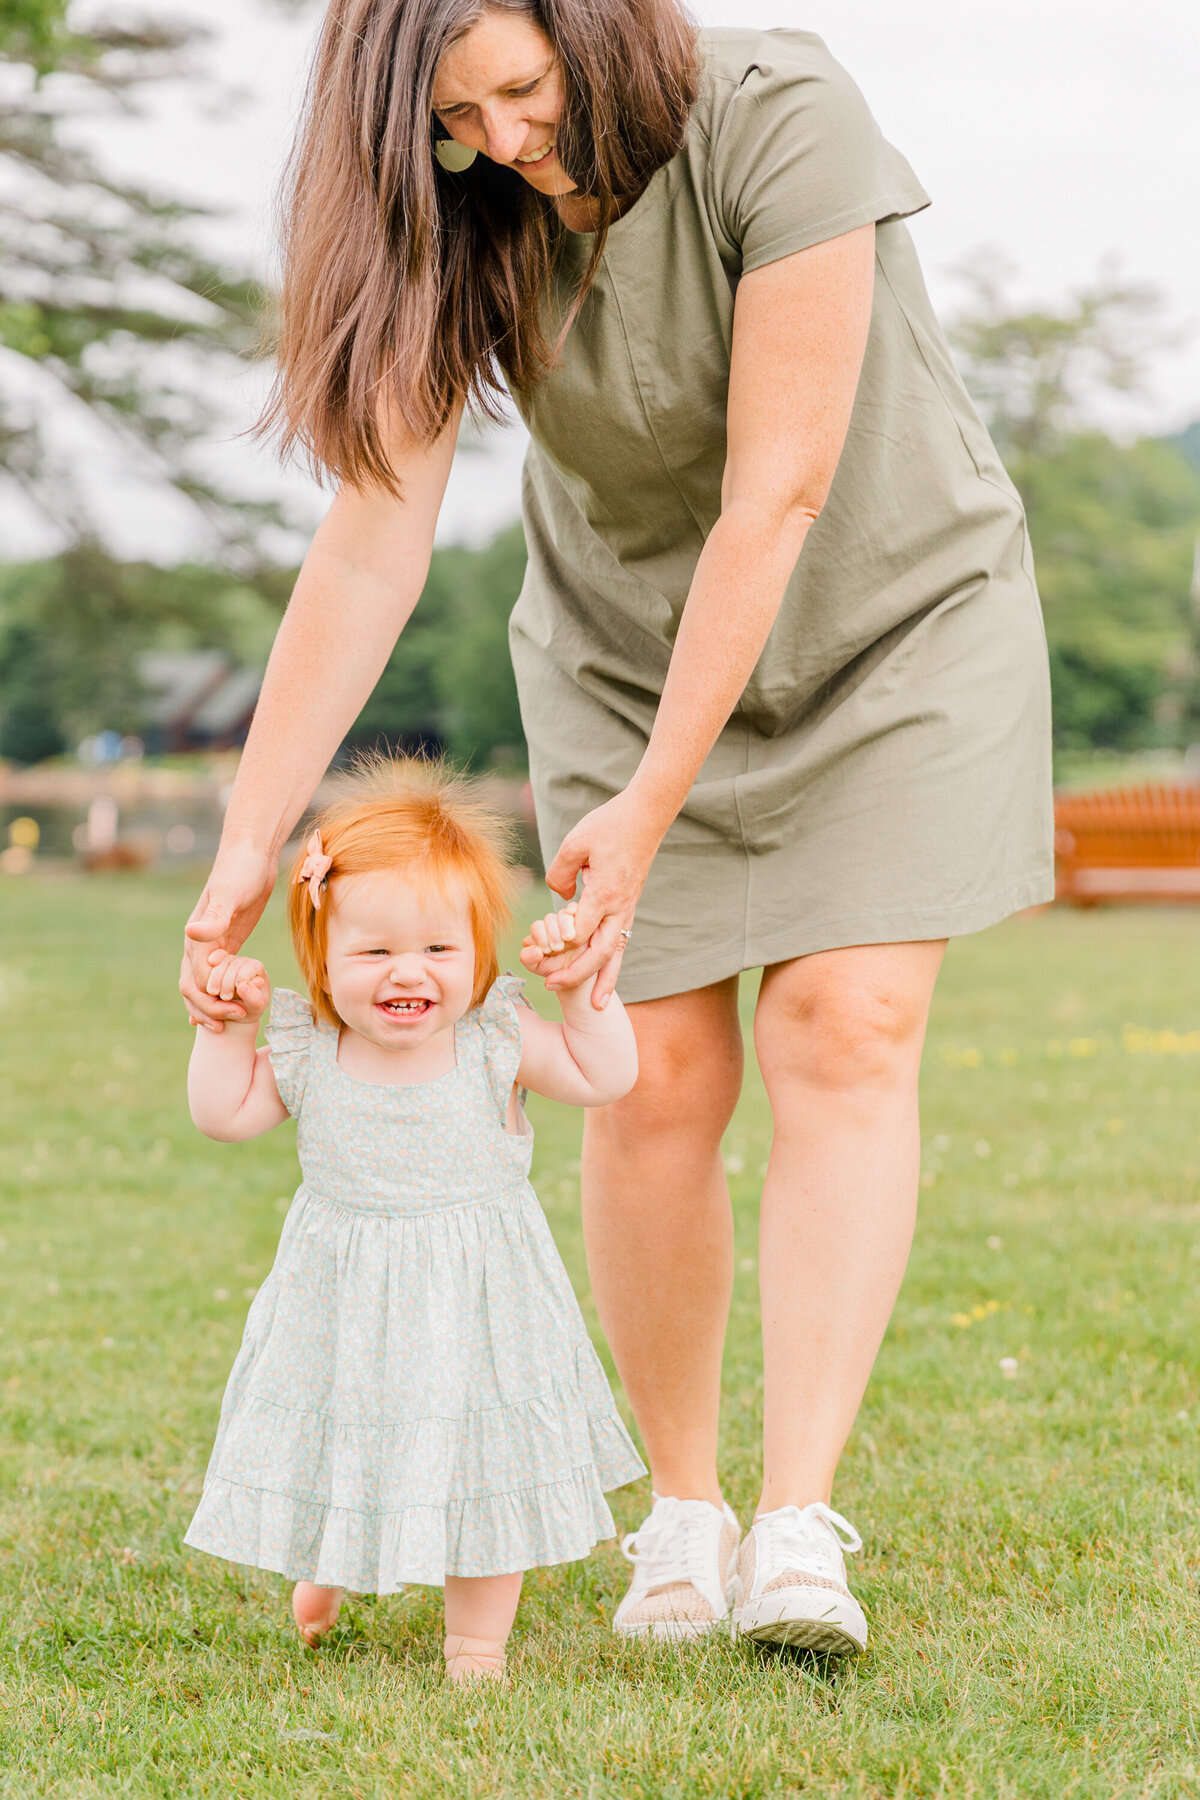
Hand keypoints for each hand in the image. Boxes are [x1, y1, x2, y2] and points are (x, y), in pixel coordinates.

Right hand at [181, 839, 276, 1029]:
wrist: (250, 855)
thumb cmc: (241, 871)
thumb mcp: (231, 894)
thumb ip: (214, 917)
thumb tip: (191, 934)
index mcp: (197, 936)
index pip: (196, 978)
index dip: (211, 999)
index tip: (233, 1012)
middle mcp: (199, 944)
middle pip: (193, 987)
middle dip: (210, 1009)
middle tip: (235, 1022)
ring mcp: (211, 945)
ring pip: (201, 985)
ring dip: (211, 1007)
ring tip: (229, 1027)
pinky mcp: (226, 944)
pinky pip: (216, 976)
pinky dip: (217, 995)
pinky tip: (223, 1012)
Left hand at [528, 788, 666, 1007]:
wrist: (646, 815)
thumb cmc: (608, 824)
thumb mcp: (575, 843)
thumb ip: (561, 874)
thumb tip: (559, 898)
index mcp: (604, 892)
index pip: (579, 932)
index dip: (557, 946)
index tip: (537, 952)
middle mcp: (620, 907)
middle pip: (600, 953)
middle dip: (576, 975)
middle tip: (551, 987)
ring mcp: (628, 909)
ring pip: (616, 954)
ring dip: (603, 981)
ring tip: (595, 1007)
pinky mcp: (629, 907)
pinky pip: (621, 943)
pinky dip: (614, 966)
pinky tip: (606, 980)